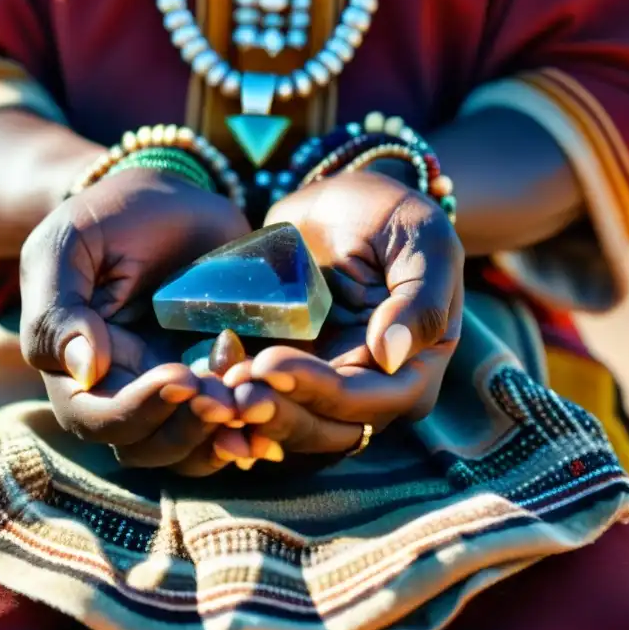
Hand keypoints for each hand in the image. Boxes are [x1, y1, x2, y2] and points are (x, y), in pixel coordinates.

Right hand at [20, 168, 250, 470]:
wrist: (168, 201)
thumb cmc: (107, 220)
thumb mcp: (67, 247)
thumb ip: (58, 308)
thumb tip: (83, 369)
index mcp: (79, 371)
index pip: (97, 418)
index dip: (137, 410)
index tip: (180, 377)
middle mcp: (125, 393)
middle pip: (147, 446)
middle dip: (189, 428)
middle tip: (225, 396)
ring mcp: (174, 394)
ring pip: (191, 450)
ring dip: (222, 436)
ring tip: (251, 402)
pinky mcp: (218, 383)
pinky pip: (232, 427)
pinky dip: (253, 427)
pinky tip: (273, 404)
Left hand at [224, 171, 463, 456]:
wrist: (346, 203)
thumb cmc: (396, 219)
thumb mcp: (424, 245)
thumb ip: (419, 301)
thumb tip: (391, 355)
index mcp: (411, 374)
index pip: (366, 401)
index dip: (317, 391)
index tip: (270, 365)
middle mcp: (368, 393)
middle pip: (323, 426)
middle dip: (276, 413)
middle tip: (232, 389)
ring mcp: (323, 386)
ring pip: (286, 423)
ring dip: (249, 415)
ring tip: (213, 391)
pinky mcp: (285, 371)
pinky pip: (259, 398)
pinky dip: (232, 398)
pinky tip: (205, 384)